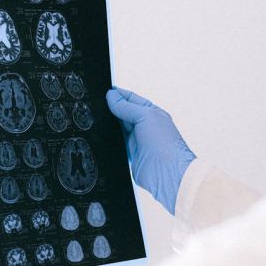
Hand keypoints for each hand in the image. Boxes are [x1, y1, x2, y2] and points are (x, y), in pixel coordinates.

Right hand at [106, 87, 195, 213]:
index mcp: (152, 113)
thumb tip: (112, 96)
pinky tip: (102, 134)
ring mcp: (137, 140)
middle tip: (98, 103)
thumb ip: (127, 106)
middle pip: (124, 113)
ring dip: (110, 123)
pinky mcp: (130, 154)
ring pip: (118, 127)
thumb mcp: (145, 116)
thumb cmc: (165, 144)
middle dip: (112, 108)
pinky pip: (116, 143)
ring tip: (98, 117)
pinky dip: (110, 139)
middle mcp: (145, 126)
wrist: (167, 173)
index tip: (105, 92)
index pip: (132, 99)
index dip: (119, 95)